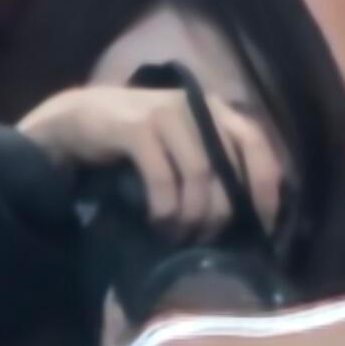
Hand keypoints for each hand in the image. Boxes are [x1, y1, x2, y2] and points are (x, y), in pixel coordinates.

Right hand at [15, 80, 284, 241]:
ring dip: (191, 216)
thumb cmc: (139, 140)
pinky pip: (163, 179)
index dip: (265, 189)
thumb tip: (250, 212)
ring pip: (198, 176)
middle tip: (204, 238)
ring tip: (179, 236)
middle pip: (227, 171)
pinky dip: (164, 208)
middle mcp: (197, 107)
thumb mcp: (183, 145)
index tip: (261, 226)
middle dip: (219, 214)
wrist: (79, 119)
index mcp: (216, 111)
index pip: (257, 147)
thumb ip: (215, 163)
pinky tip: (157, 221)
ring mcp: (166, 113)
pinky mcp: (136, 128)